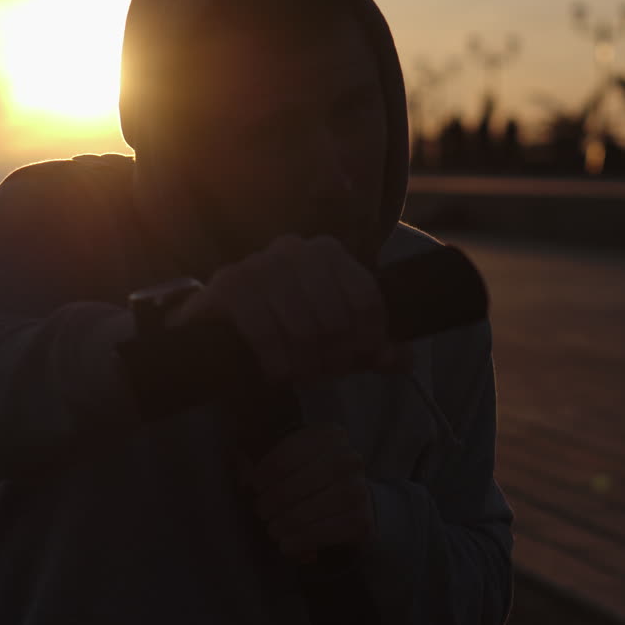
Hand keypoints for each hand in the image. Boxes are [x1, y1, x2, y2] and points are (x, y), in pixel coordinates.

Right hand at [170, 234, 411, 384]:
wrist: (223, 326)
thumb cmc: (289, 327)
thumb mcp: (336, 338)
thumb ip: (372, 348)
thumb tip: (401, 360)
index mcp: (328, 252)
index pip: (366, 299)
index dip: (368, 339)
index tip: (359, 360)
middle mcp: (294, 249)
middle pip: (336, 318)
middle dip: (334, 357)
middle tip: (325, 373)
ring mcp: (258, 263)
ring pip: (302, 327)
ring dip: (305, 364)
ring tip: (301, 375)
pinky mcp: (228, 285)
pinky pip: (264, 330)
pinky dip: (276, 361)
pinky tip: (276, 372)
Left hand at [237, 425, 374, 564]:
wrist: (350, 502)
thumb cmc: (309, 476)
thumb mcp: (287, 461)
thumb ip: (260, 464)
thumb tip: (242, 478)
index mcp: (329, 435)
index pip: (289, 452)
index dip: (266, 472)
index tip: (254, 486)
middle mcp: (350, 458)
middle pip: (303, 480)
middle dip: (276, 499)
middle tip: (261, 511)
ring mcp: (359, 489)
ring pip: (316, 506)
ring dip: (288, 521)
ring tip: (272, 529)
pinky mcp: (362, 520)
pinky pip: (328, 531)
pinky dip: (303, 539)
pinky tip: (286, 544)